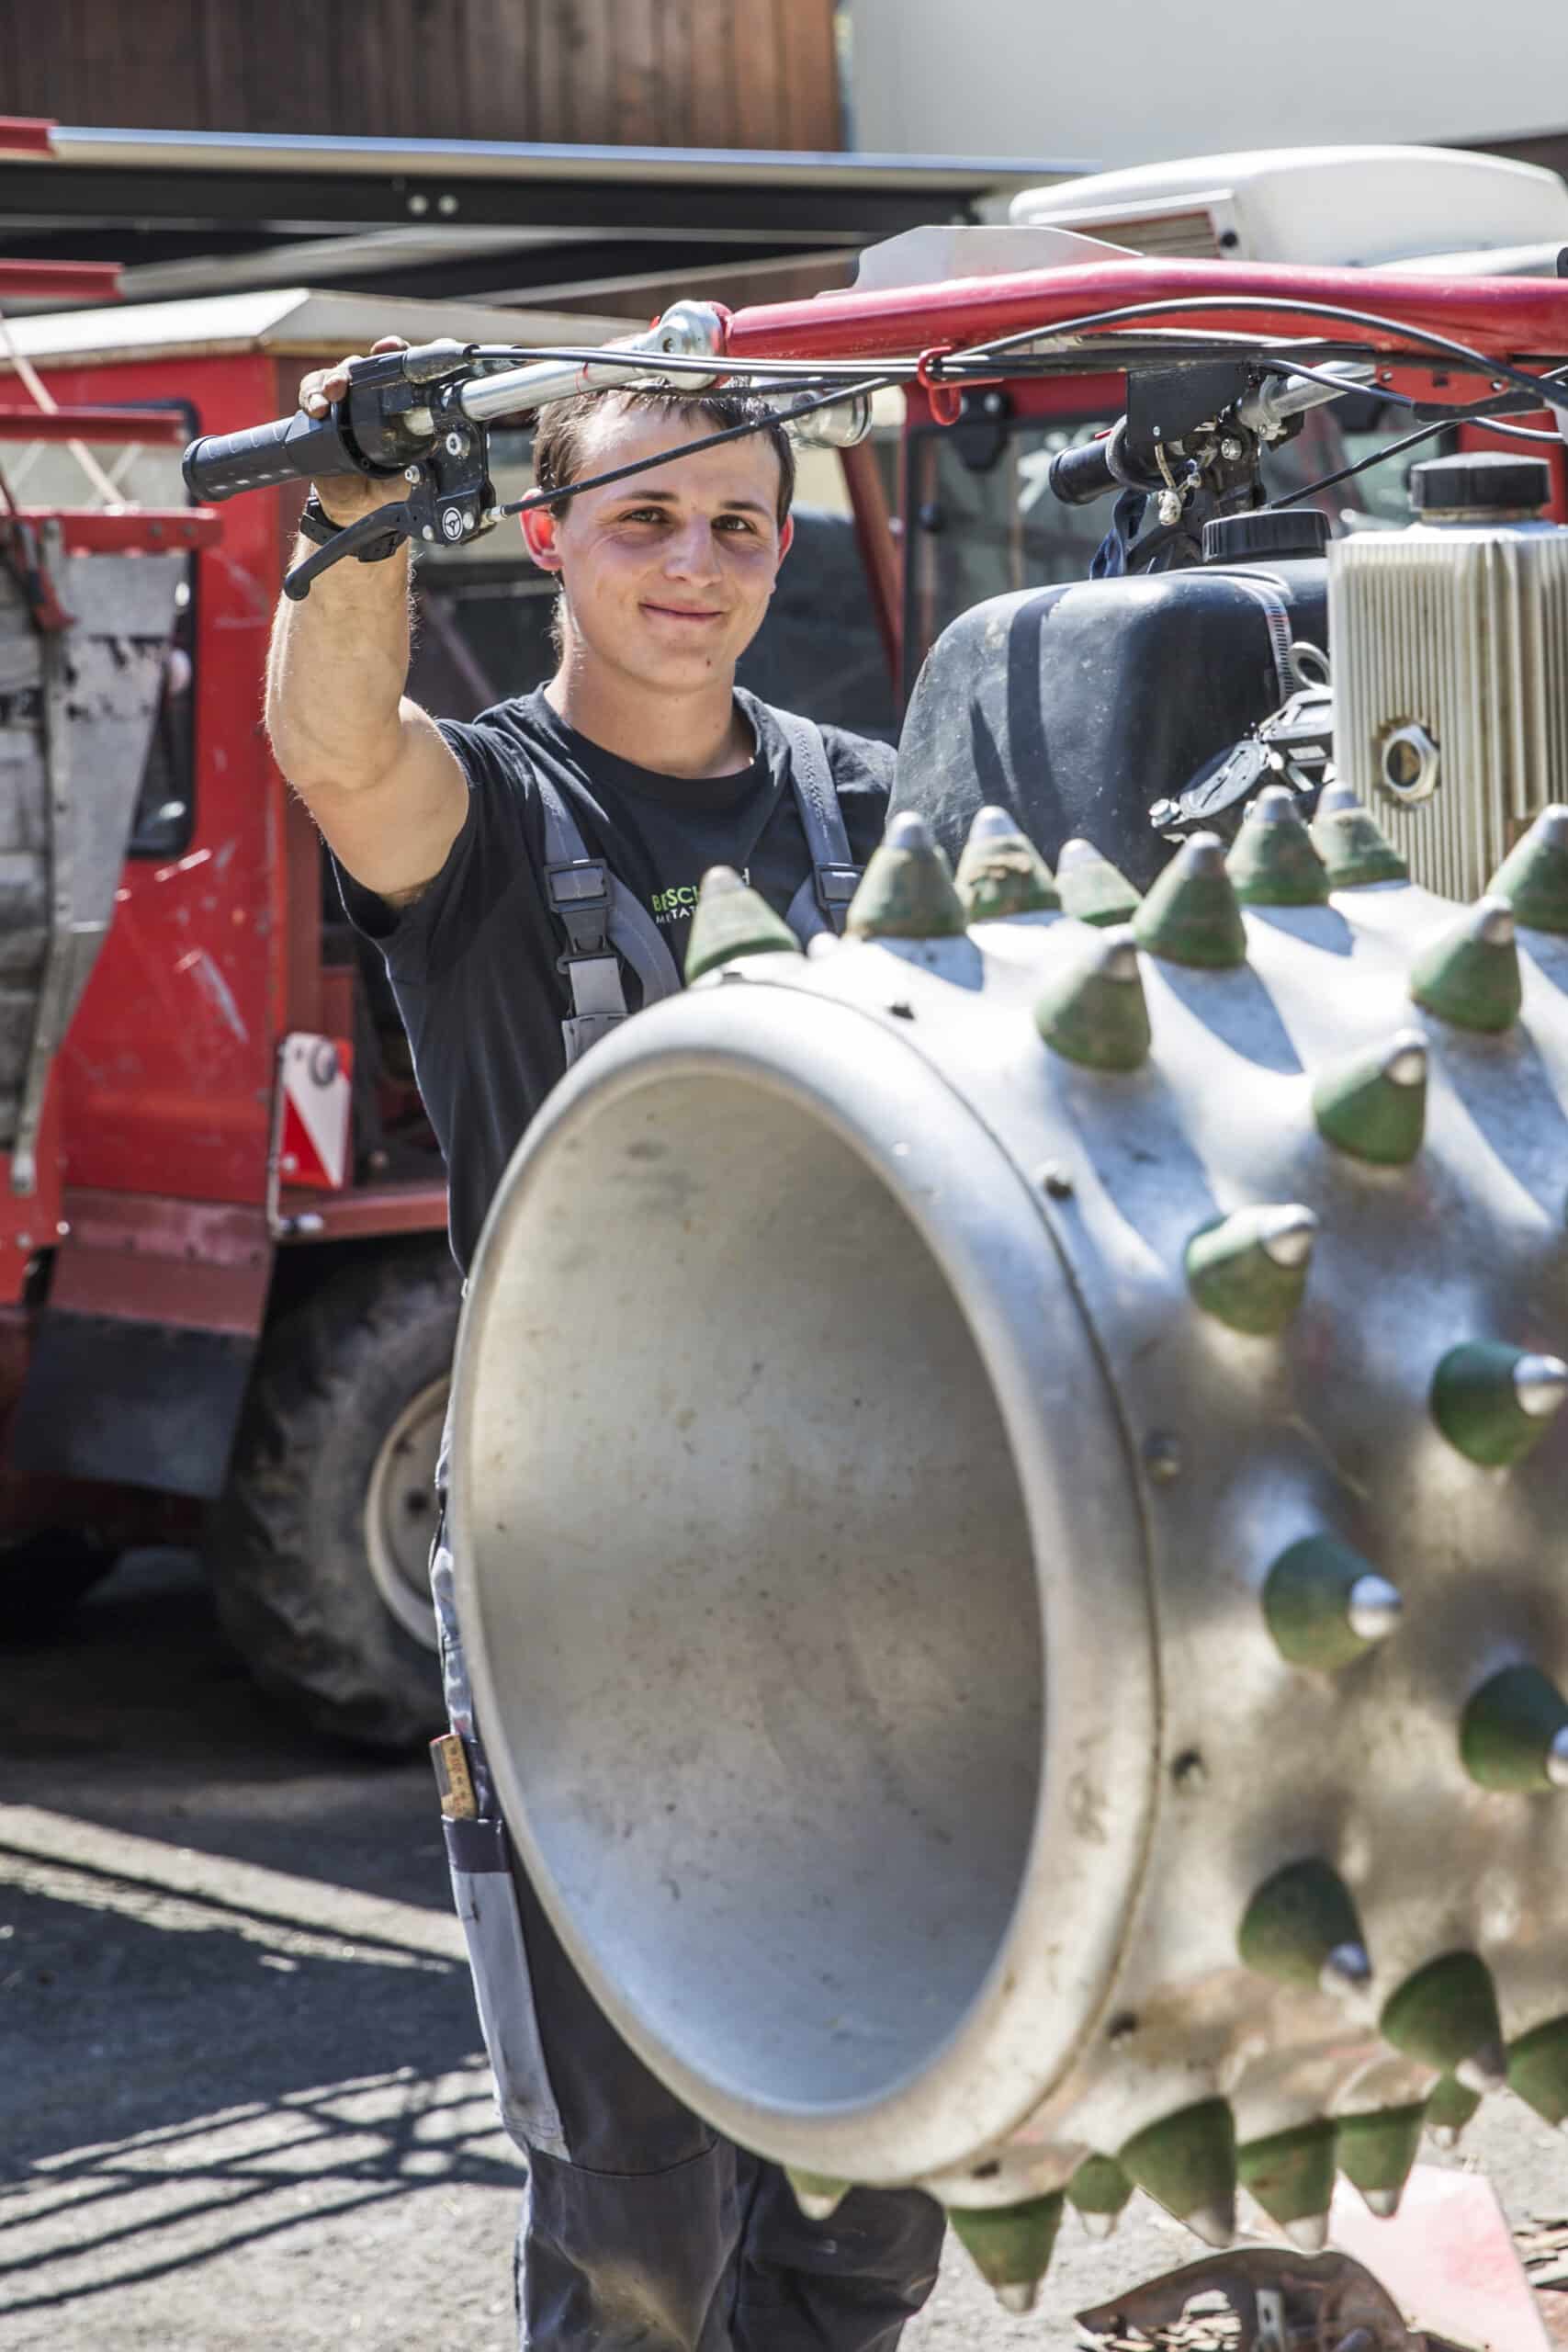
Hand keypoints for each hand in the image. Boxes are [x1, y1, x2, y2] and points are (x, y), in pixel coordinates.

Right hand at [298, 336, 412, 522]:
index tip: (394, 347)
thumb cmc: (386, 485)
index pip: (399, 368)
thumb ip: (422, 459)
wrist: (353, 508)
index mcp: (396, 403)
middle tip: (354, 377)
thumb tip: (438, 444)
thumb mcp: (410, 474)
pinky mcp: (320, 411)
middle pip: (365, 365)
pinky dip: (311, 394)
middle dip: (359, 365)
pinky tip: (315, 408)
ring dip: (333, 378)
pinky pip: (311, 391)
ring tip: (333, 393)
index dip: (397, 352)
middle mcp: (370, 395)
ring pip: (336, 374)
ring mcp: (344, 401)